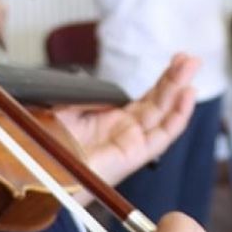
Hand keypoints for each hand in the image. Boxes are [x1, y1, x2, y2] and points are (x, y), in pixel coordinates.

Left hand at [53, 54, 197, 184]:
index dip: (162, 79)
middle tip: (191, 59)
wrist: (39, 173)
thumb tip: (99, 82)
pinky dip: (177, 116)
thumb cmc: (46, 147)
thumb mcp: (65, 107)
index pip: (146, 97)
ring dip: (180, 90)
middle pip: (159, 102)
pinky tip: (187, 95)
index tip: (175, 59)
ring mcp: (131, 143)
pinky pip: (162, 136)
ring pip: (164, 115)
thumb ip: (86, 94)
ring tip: (193, 67)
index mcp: (110, 121)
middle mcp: (125, 132)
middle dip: (175, 78)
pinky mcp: (134, 156)